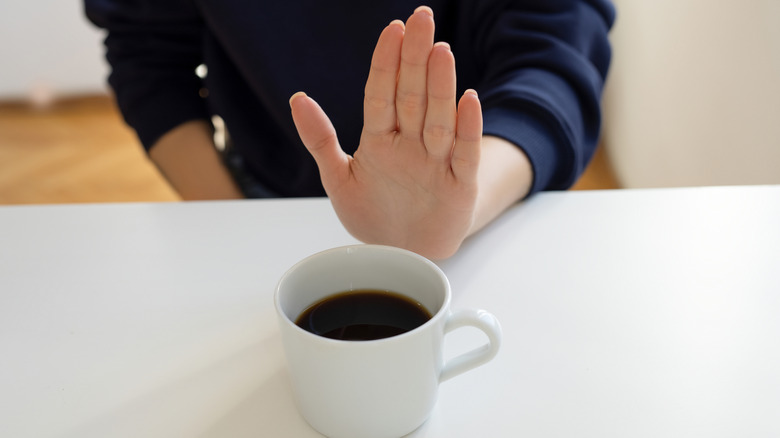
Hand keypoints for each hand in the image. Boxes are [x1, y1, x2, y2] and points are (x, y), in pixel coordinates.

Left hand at [290, 6, 481, 258]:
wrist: (402, 257)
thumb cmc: (373, 214)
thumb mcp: (338, 178)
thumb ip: (320, 140)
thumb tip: (297, 98)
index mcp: (380, 138)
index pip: (382, 93)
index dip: (386, 62)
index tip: (392, 28)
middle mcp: (410, 144)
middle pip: (413, 95)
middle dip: (415, 57)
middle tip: (421, 18)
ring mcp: (436, 162)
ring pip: (438, 118)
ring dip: (440, 86)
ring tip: (440, 51)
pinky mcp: (459, 185)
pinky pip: (464, 153)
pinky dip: (467, 128)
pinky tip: (469, 99)